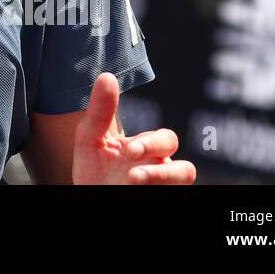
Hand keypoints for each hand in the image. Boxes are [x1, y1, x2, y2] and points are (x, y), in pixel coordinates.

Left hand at [72, 72, 196, 183]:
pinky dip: (159, 187)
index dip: (151, 142)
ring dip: (164, 176)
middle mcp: (160, 166)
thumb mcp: (90, 140)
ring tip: (134, 180)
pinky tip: (135, 188)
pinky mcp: (163, 194)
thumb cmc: (93, 172)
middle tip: (131, 159)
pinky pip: (175, 191)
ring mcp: (163, 184)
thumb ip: (100, 112)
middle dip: (158, 155)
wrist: (89, 199)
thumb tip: (107, 76)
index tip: (128, 150)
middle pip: (181, 157)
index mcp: (147, 149)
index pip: (165, 139)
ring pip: (185, 175)